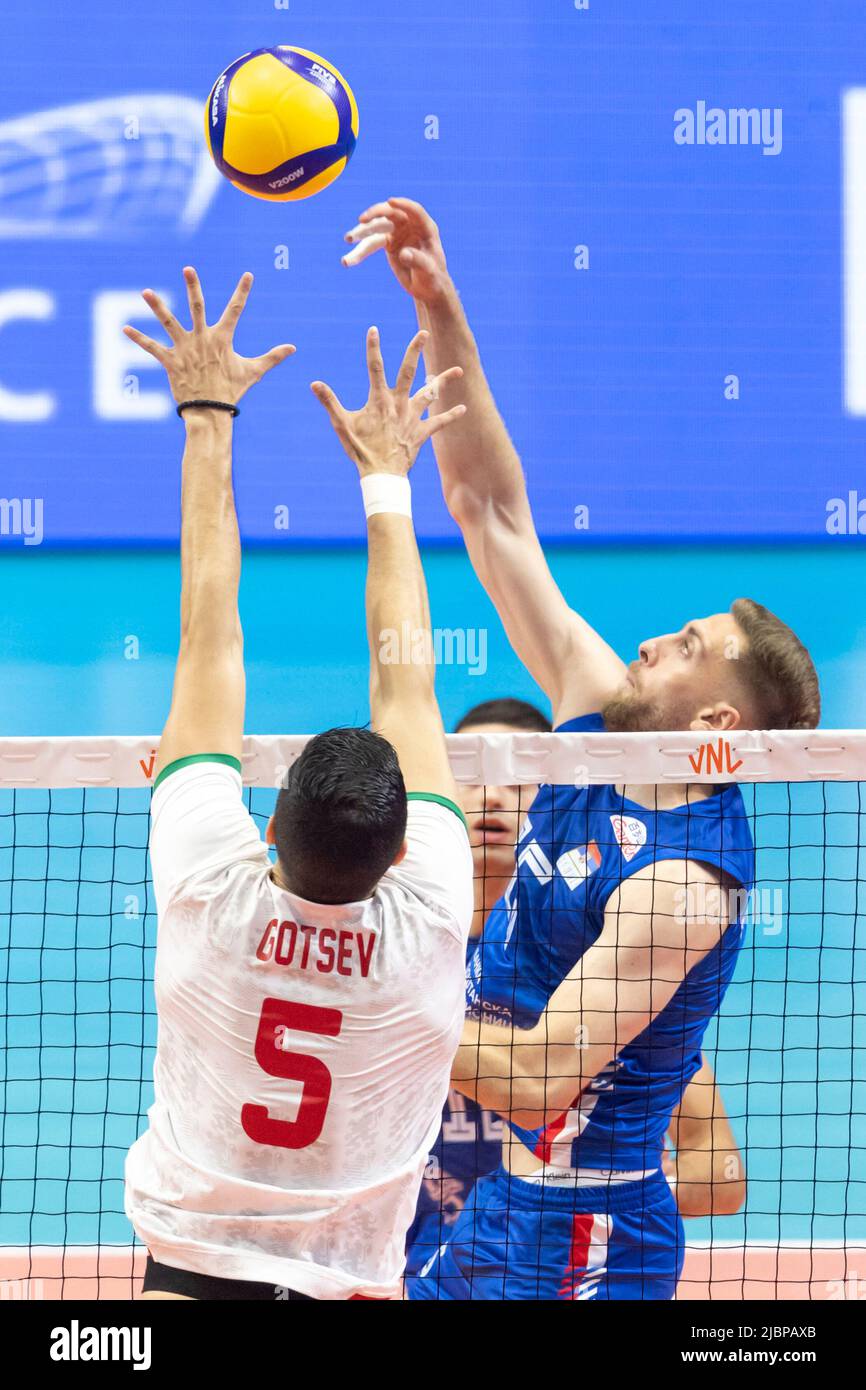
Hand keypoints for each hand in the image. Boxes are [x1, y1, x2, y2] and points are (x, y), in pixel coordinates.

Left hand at [123, 267, 294, 406]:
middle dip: (192, 286)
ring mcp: (184, 349)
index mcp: (222, 339)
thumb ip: (273, 357)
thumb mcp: (253, 372)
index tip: (248, 275)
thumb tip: (293, 348)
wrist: (210, 412)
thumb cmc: (232, 391)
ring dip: (156, 307)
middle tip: (188, 268)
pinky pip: (152, 348)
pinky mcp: (170, 362)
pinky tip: (124, 328)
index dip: (243, 292)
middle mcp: (202, 339)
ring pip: (168, 322)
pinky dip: (138, 339)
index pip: (236, 310)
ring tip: (145, 292)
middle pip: (197, 307)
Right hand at [311, 327, 464, 476]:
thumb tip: (314, 384)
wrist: (381, 475)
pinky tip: (463, 408)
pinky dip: (450, 415)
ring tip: (458, 370)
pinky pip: (439, 423)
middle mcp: (398, 404)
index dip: (373, 347)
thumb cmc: (360, 450)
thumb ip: (329, 402)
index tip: (373, 329)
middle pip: (409, 371)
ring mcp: (412, 417)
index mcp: (379, 400)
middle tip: (423, 333)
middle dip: (415, 350)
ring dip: (444, 381)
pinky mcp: (421, 432)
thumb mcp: (342, 425)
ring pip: (431, 394)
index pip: (375, 367)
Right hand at [342, 197, 449, 303]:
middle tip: (361, 220)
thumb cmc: (433, 279)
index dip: (403, 205)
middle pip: (391, 214)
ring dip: (361, 232)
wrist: (427, 288)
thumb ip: (417, 261)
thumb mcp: (428, 271)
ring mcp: (397, 233)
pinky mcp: (387, 243)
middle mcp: (410, 226)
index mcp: (425, 228)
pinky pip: (370, 244)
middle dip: (375, 215)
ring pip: (377, 228)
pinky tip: (346, 261)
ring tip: (347, 238)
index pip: (414, 211)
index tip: (390, 201)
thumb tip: (403, 253)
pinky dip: (359, 252)